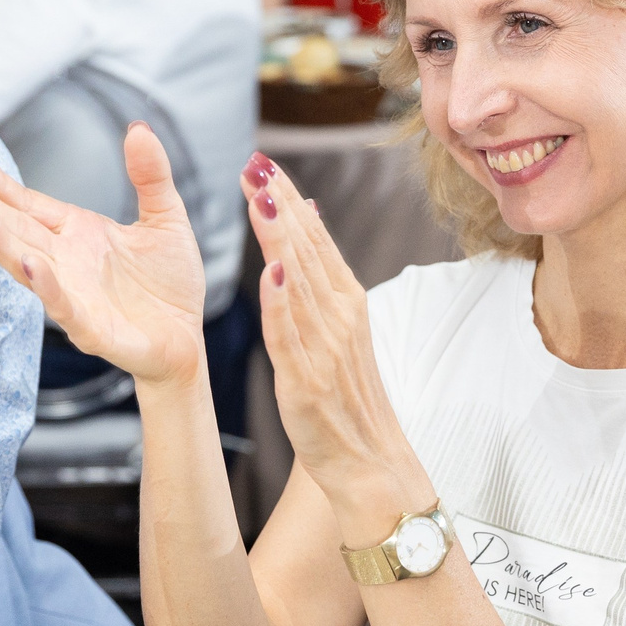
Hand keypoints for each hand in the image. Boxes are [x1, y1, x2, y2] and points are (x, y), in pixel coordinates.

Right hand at [0, 124, 208, 386]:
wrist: (187, 340)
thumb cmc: (170, 283)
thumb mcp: (166, 218)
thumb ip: (150, 176)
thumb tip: (139, 127)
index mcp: (77, 233)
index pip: (28, 205)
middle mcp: (66, 262)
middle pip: (17, 232)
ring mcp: (73, 296)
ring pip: (28, 267)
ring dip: (2, 244)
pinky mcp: (91, 329)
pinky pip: (63, 306)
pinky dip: (47, 285)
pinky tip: (32, 264)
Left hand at [240, 151, 415, 509]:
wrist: (370, 463)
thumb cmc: (348, 398)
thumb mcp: (339, 328)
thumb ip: (321, 276)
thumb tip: (305, 219)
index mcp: (347, 301)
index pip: (315, 238)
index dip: (289, 198)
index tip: (264, 162)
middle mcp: (340, 317)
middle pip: (306, 250)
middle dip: (279, 203)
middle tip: (254, 163)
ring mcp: (325, 348)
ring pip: (299, 282)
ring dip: (280, 239)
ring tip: (260, 198)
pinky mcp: (307, 381)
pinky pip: (291, 336)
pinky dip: (283, 303)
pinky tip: (272, 272)